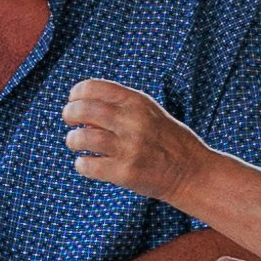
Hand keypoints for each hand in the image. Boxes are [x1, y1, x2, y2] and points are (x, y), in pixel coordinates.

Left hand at [59, 75, 209, 206]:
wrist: (192, 172)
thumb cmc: (166, 140)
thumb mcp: (149, 112)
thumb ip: (120, 107)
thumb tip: (82, 109)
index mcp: (137, 102)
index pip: (94, 87)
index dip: (77, 94)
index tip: (74, 102)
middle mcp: (133, 122)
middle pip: (84, 110)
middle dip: (69, 114)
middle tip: (69, 121)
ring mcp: (130, 148)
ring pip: (82, 137)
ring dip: (73, 140)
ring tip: (76, 142)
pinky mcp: (125, 172)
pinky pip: (89, 165)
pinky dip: (81, 164)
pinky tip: (86, 162)